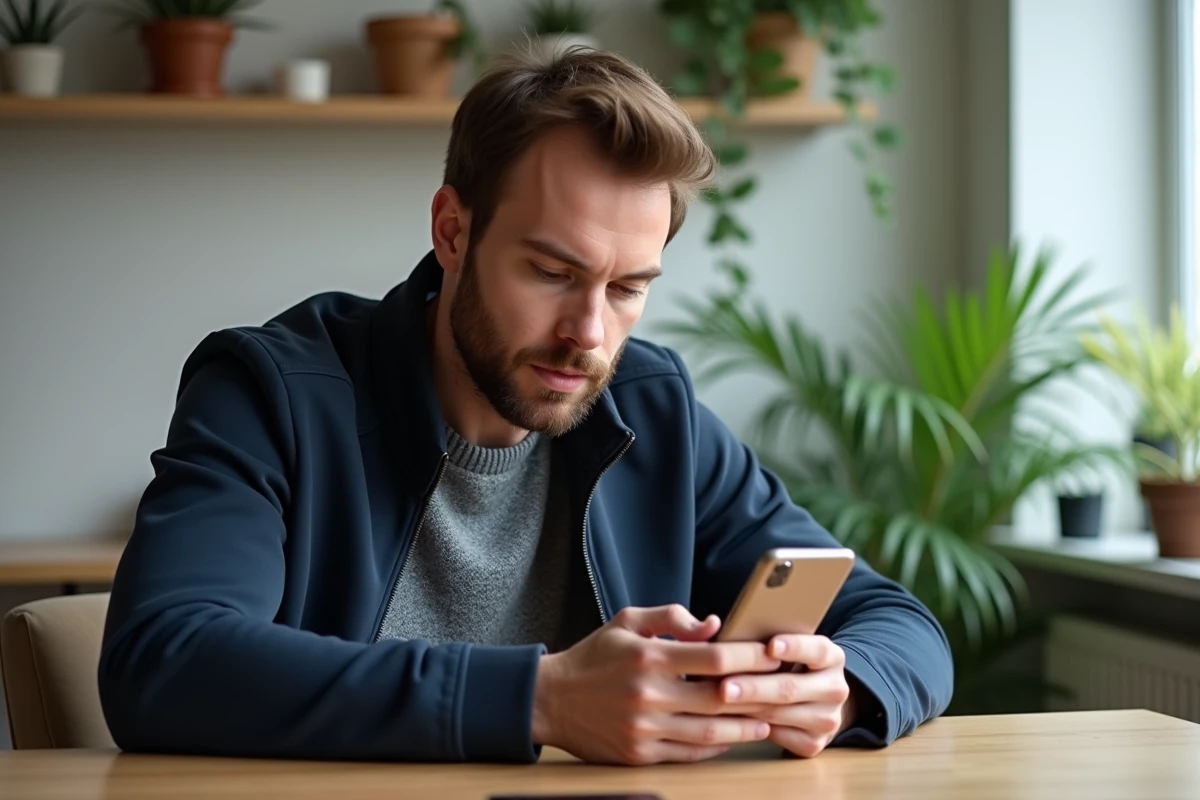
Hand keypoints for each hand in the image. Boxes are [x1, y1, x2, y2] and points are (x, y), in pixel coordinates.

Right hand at [532, 605, 784, 764]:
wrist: (550, 699)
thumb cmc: (594, 657)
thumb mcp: (628, 621)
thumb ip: (672, 617)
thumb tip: (714, 624)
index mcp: (650, 656)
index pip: (715, 657)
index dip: (751, 656)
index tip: (774, 654)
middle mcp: (649, 694)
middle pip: (720, 698)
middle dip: (758, 695)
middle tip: (783, 691)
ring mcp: (645, 728)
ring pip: (709, 733)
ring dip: (744, 729)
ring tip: (767, 722)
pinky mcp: (639, 754)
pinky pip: (688, 755)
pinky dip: (715, 748)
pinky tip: (731, 739)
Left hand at [717, 635, 852, 758]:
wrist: (817, 704)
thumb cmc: (791, 666)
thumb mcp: (790, 648)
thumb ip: (768, 639)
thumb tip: (721, 628)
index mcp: (832, 657)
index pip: (817, 650)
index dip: (794, 647)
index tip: (770, 646)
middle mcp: (835, 689)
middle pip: (791, 688)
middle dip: (754, 688)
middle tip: (724, 687)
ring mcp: (827, 719)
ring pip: (780, 714)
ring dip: (746, 709)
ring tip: (717, 703)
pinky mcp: (815, 744)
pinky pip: (778, 736)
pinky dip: (751, 728)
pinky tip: (730, 719)